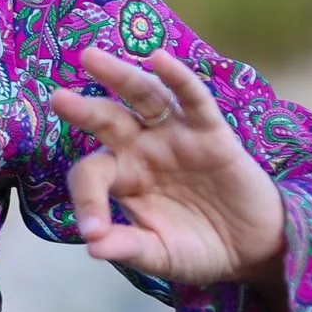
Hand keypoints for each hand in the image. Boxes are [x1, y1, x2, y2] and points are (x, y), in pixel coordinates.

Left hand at [46, 46, 288, 301]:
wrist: (253, 249)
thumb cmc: (199, 249)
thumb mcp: (160, 255)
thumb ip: (128, 247)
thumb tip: (93, 247)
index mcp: (122, 178)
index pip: (91, 176)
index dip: (87, 201)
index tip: (93, 232)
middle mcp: (142, 149)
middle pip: (106, 120)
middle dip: (82, 109)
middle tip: (57, 98)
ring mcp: (175, 136)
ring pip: (143, 97)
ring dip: (118, 76)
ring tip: (90, 57)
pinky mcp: (211, 133)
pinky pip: (193, 100)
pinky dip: (178, 78)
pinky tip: (160, 59)